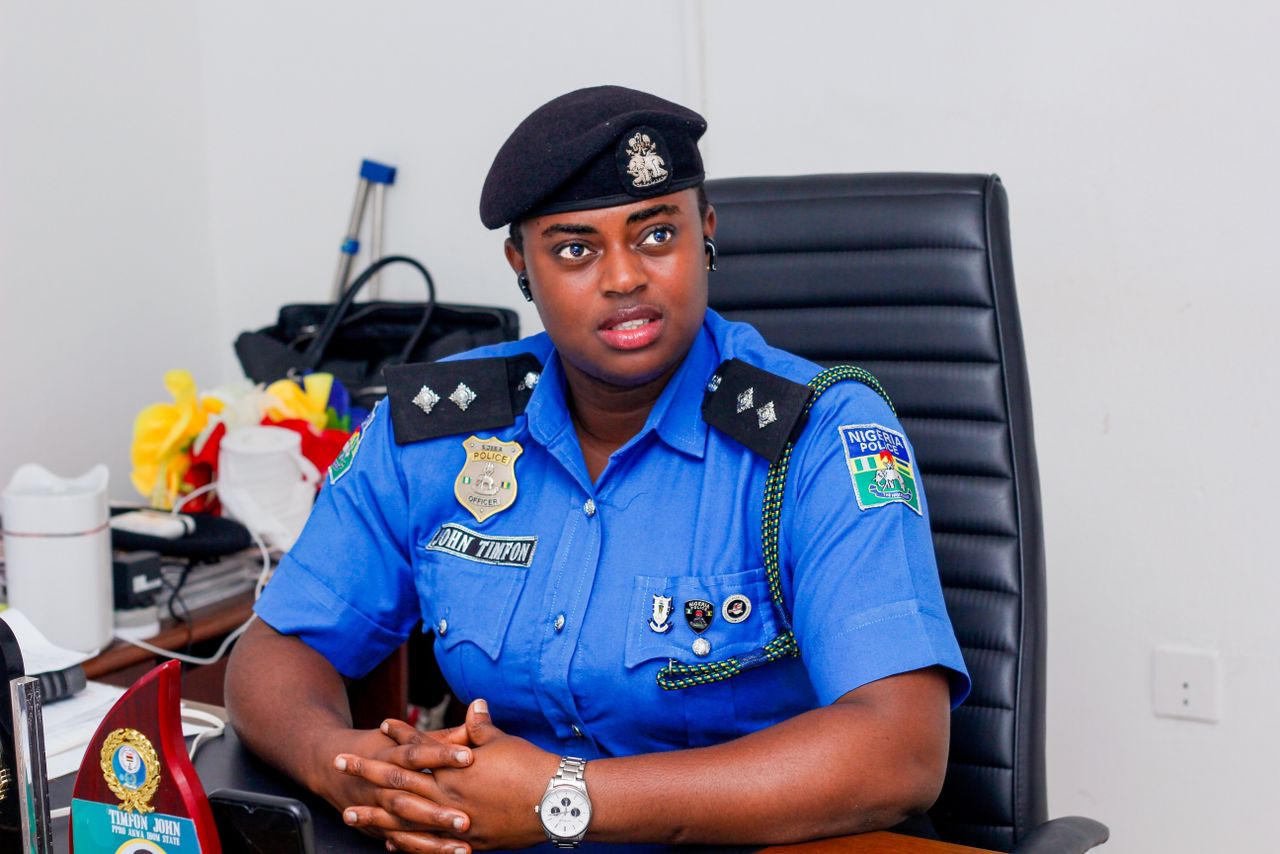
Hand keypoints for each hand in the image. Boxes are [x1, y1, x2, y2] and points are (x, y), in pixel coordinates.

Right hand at [329, 720, 477, 851]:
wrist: (330, 762)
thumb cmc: (380, 746)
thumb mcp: (403, 737)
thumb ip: (439, 736)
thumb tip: (473, 718)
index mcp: (389, 754)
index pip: (416, 754)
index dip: (441, 754)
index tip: (469, 756)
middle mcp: (380, 783)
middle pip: (408, 797)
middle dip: (435, 811)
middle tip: (465, 820)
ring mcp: (376, 807)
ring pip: (403, 824)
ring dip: (432, 838)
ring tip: (463, 846)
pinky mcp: (378, 827)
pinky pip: (401, 841)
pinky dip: (422, 848)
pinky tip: (446, 853)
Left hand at [354, 700, 558, 850]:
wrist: (556, 803)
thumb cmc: (531, 768)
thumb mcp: (503, 742)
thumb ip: (481, 728)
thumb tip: (475, 704)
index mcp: (456, 768)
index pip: (419, 749)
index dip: (398, 737)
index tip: (379, 728)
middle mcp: (448, 795)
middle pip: (399, 783)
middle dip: (367, 773)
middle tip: (340, 764)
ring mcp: (454, 823)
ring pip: (404, 820)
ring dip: (375, 815)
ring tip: (350, 813)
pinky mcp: (467, 844)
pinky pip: (427, 847)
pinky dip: (406, 843)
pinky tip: (389, 842)